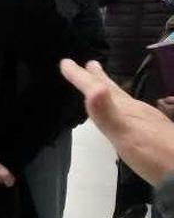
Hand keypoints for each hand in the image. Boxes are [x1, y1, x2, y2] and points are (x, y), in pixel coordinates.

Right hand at [60, 59, 173, 185]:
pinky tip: (124, 117)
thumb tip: (93, 88)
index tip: (64, 62)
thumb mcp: (125, 134)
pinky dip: (120, 108)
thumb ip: (106, 112)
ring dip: (109, 91)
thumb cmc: (153, 155)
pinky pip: (129, 114)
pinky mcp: (153, 135)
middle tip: (90, 64)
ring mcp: (147, 122)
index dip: (81, 76)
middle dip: (99, 77)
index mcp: (126, 108)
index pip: (98, 87)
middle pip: (114, 89)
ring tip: (101, 86)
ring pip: (123, 100)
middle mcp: (137, 110)